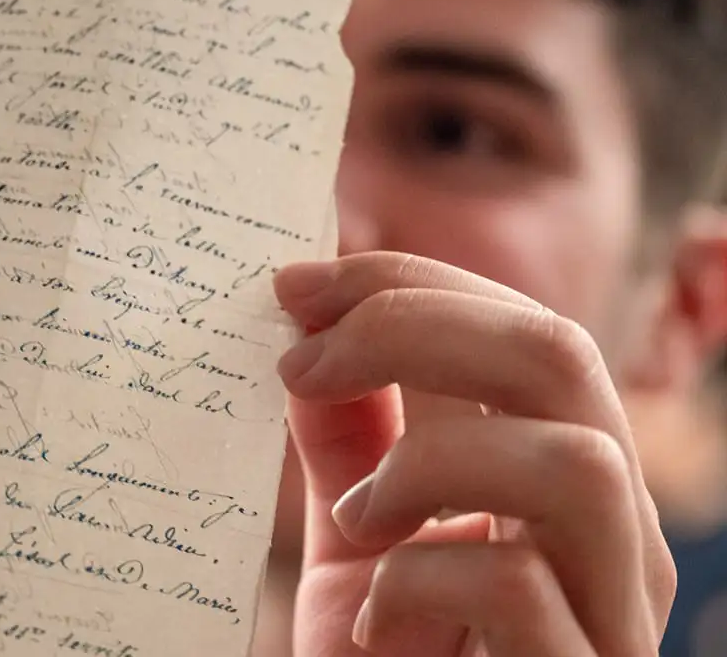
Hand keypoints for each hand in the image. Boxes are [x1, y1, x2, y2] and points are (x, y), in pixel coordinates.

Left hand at [273, 253, 674, 655]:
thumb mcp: (357, 533)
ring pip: (577, 462)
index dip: (410, 284)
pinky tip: (373, 621)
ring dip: (429, 461)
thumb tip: (308, 329)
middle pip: (561, 356)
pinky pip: (517, 586)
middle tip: (297, 351)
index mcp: (560, 472)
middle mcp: (609, 531)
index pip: (522, 327)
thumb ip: (348, 438)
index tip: (296, 284)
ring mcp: (609, 613)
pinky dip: (416, 578)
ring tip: (352, 518)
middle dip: (412, 322)